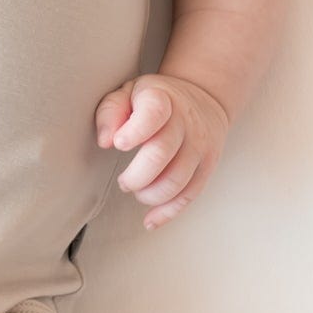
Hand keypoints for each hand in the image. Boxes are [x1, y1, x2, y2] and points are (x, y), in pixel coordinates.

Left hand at [93, 74, 229, 230]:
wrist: (204, 97)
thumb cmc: (156, 99)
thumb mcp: (129, 93)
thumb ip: (111, 112)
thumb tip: (105, 141)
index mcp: (162, 100)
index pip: (153, 113)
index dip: (135, 131)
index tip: (119, 144)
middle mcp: (185, 122)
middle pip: (161, 154)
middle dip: (136, 176)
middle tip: (124, 181)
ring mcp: (199, 146)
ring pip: (176, 180)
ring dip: (149, 195)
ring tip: (138, 190)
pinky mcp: (207, 166)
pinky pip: (190, 195)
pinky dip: (167, 212)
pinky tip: (150, 219)